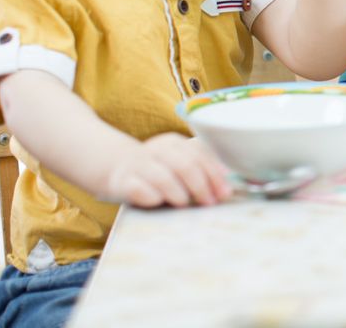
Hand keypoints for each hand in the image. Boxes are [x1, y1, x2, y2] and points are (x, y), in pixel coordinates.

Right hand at [105, 134, 230, 207]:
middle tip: (209, 202)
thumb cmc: (158, 172)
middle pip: (185, 166)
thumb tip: (227, 186)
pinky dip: (152, 197)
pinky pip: (139, 190)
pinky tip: (158, 202)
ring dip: (179, 193)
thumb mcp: (178, 164)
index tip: (225, 193)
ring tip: (184, 203)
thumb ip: (202, 170)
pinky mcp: (122, 182)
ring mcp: (138, 165)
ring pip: (163, 178)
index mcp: (173, 142)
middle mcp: (156, 150)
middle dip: (201, 186)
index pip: (199, 155)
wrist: (117, 170)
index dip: (215, 175)